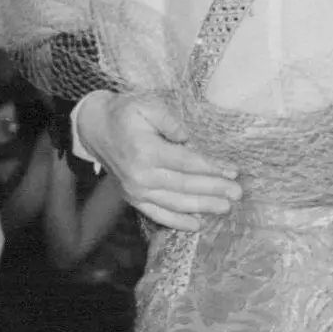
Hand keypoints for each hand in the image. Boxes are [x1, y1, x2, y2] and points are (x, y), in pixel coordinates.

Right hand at [80, 91, 239, 230]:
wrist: (95, 129)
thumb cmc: (124, 115)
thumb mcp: (146, 105)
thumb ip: (169, 121)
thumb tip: (188, 139)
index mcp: (146, 151)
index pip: (187, 163)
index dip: (212, 168)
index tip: (233, 170)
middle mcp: (141, 175)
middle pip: (185, 186)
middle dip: (214, 190)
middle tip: (237, 193)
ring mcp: (136, 190)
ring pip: (175, 203)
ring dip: (202, 207)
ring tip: (225, 207)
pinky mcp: (133, 198)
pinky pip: (157, 214)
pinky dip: (177, 222)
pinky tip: (197, 225)